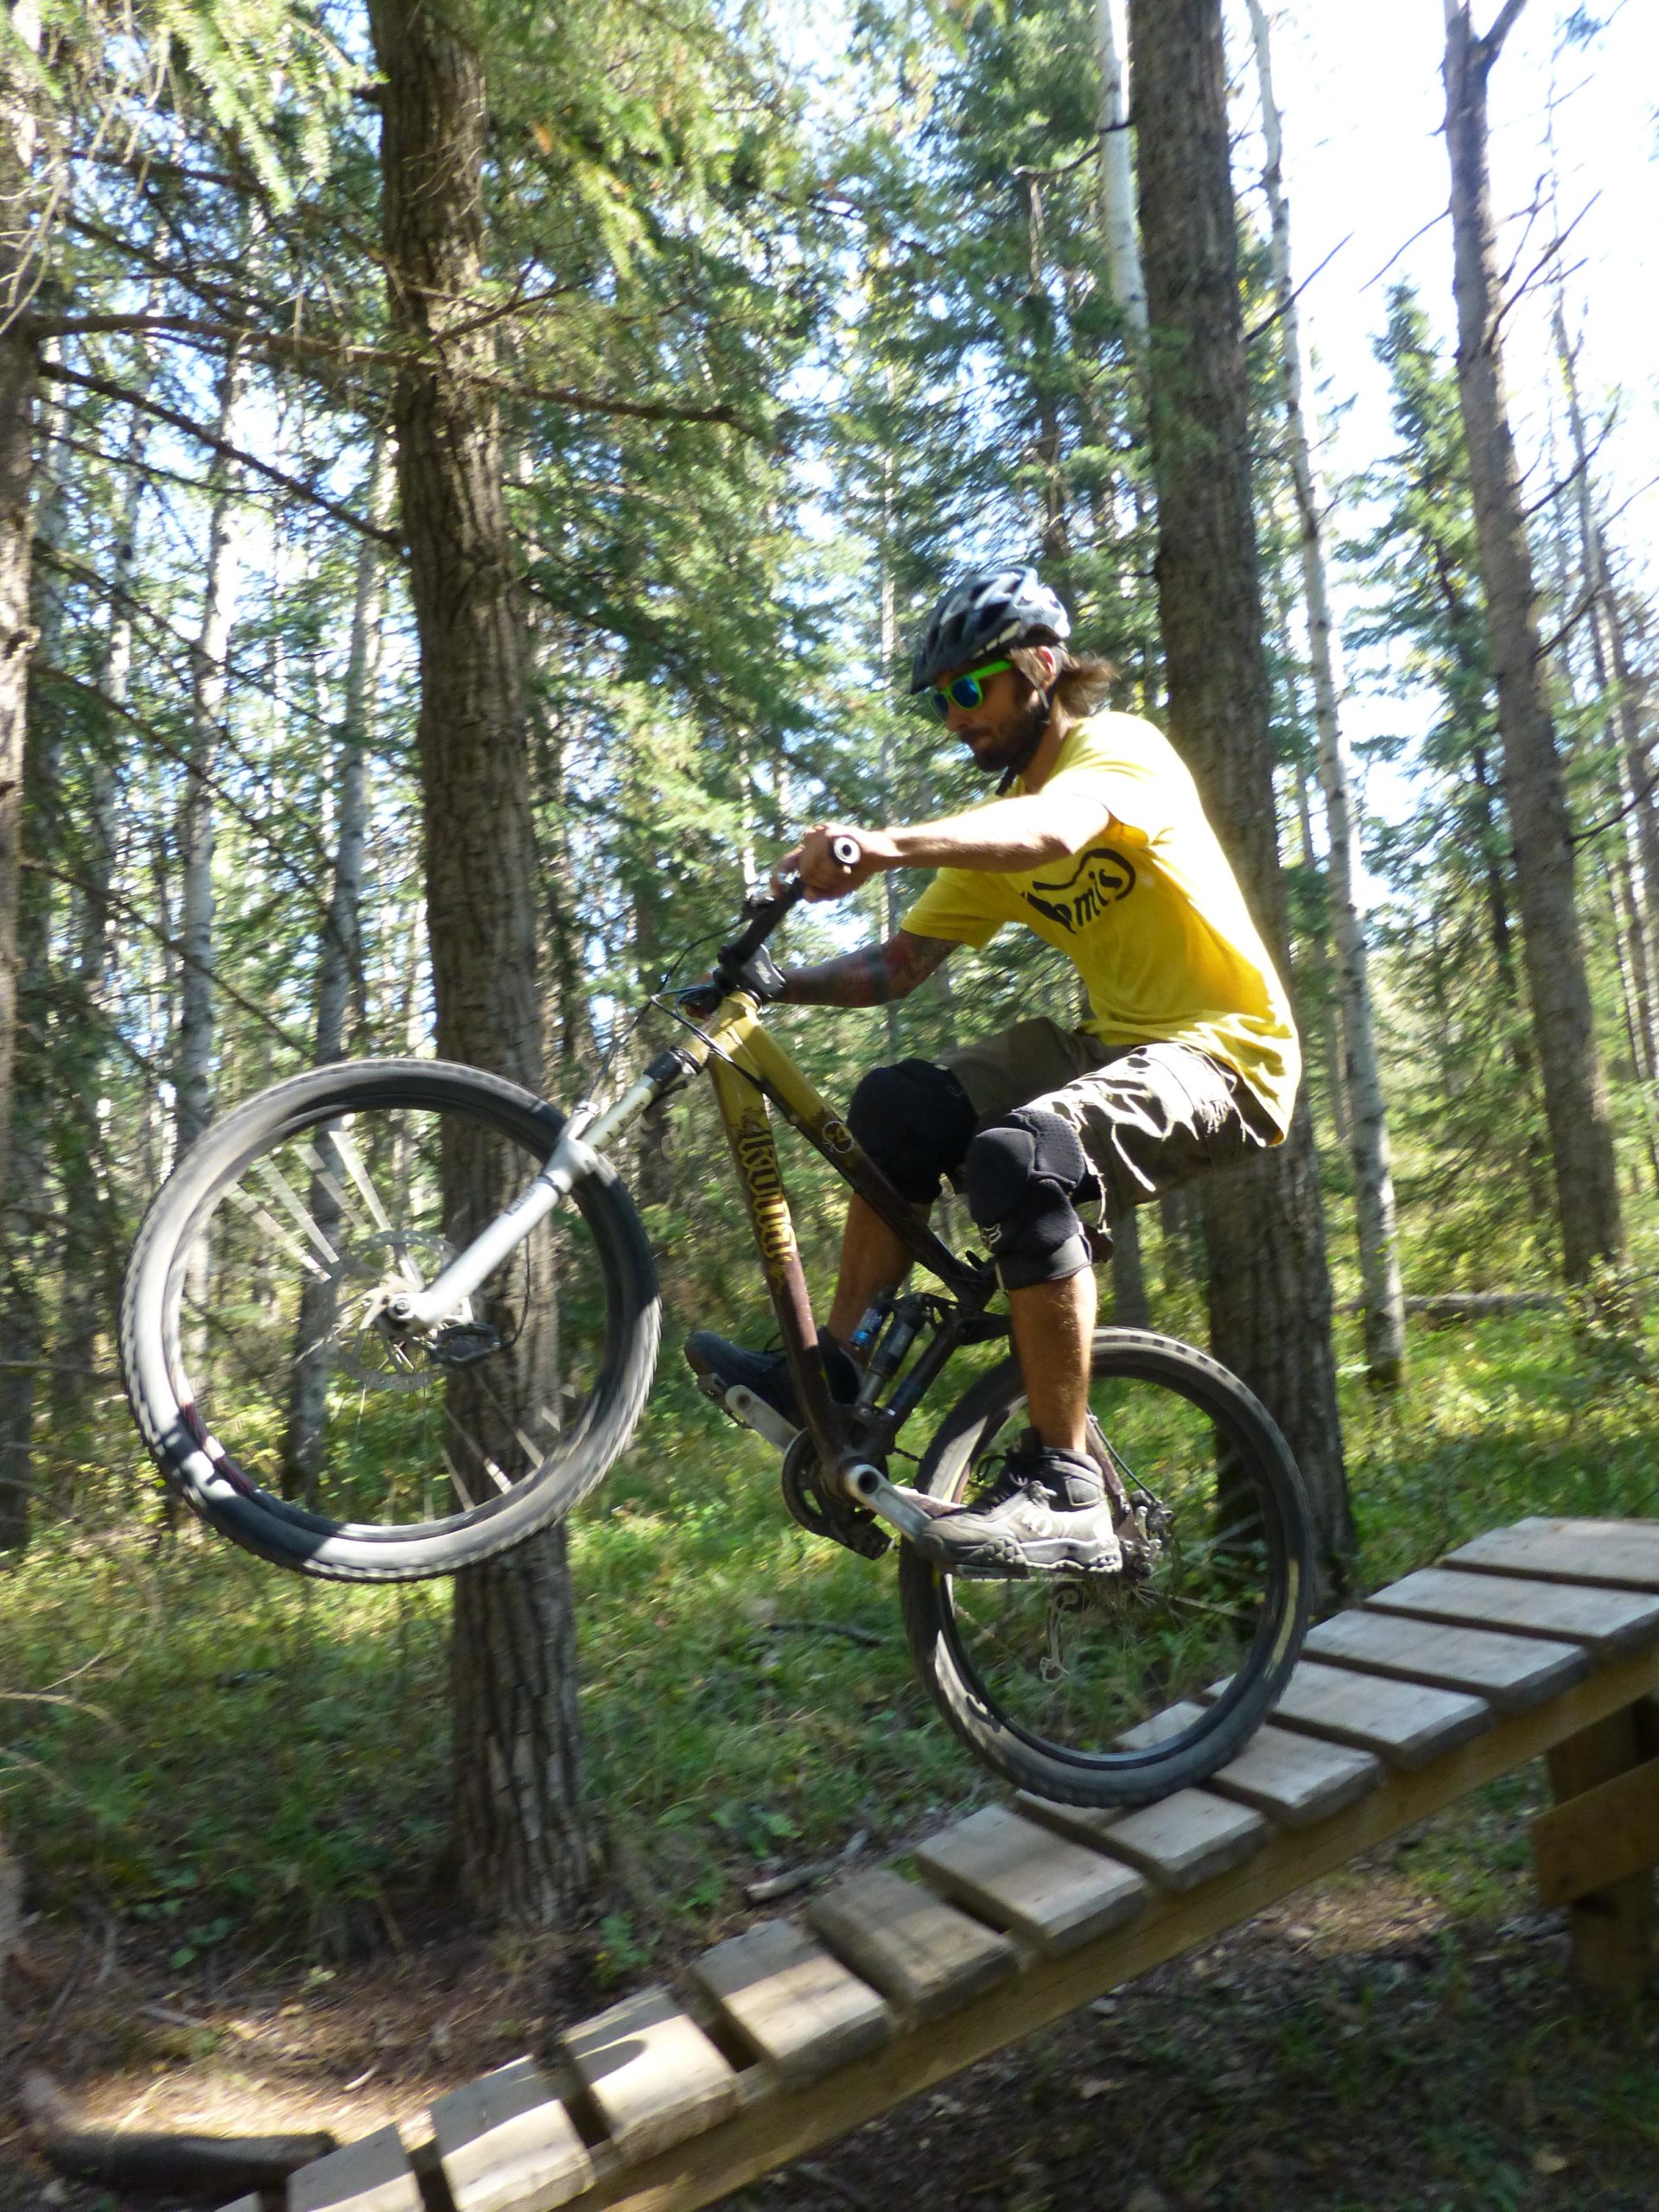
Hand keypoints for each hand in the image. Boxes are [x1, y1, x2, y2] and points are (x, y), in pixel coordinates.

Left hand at [774, 823, 898, 899]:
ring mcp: (818, 835)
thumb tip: (806, 895)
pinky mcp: (829, 833)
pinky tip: (846, 867)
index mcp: (808, 853)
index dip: (778, 879)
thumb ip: (819, 894)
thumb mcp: (835, 888)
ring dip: (829, 877)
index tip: (777, 894)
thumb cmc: (856, 870)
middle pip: (803, 872)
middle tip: (840, 877)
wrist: (878, 854)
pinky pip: (822, 861)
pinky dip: (835, 870)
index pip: (785, 865)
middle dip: (821, 882)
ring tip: (845, 870)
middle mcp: (810, 842)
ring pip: (810, 869)